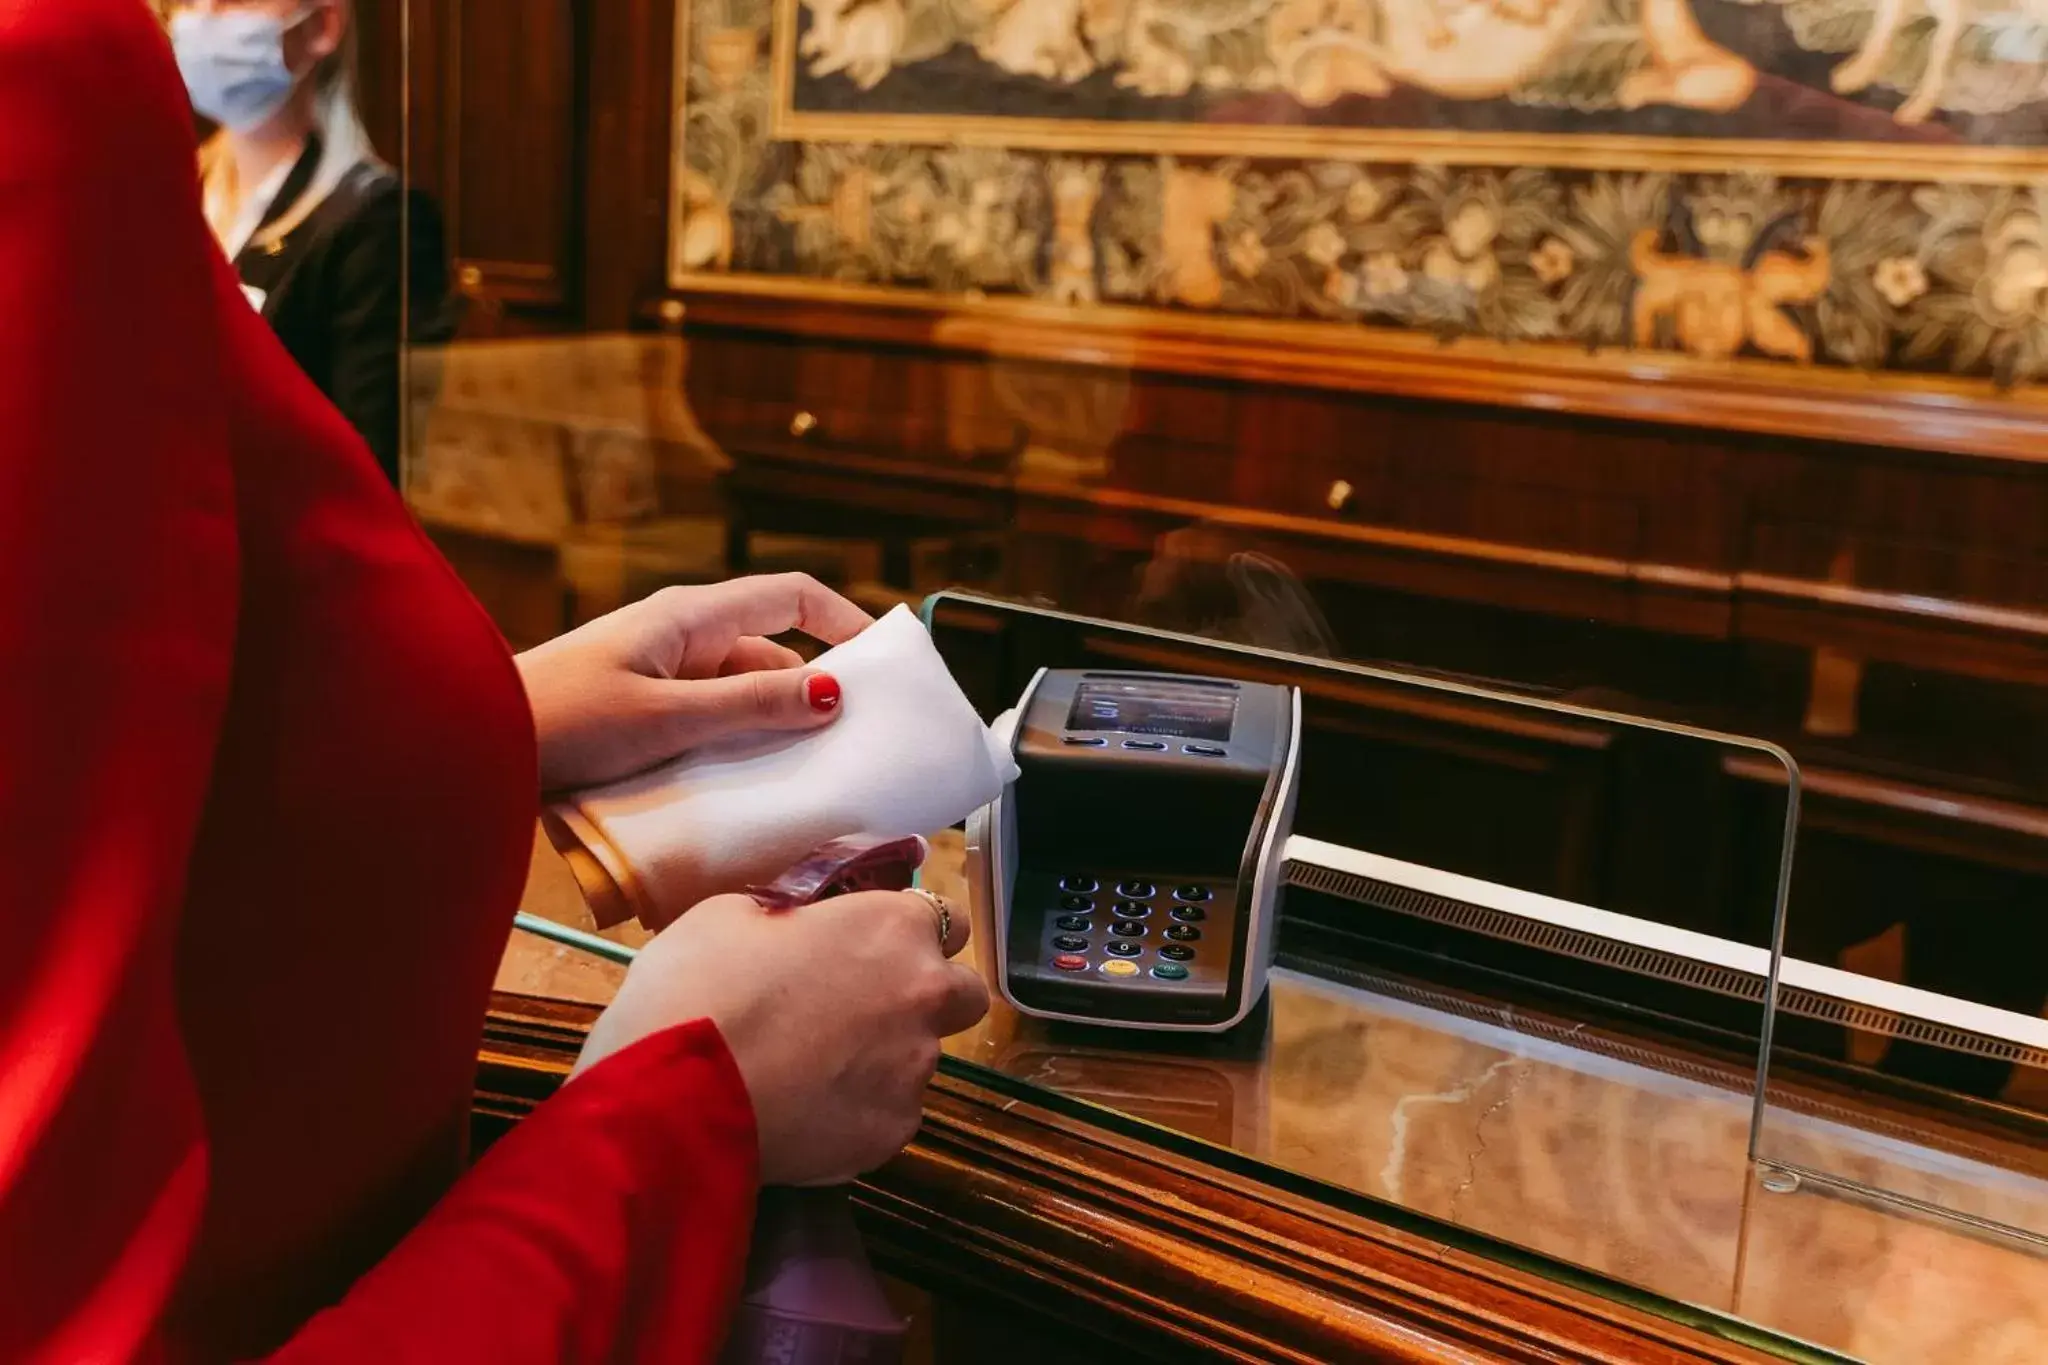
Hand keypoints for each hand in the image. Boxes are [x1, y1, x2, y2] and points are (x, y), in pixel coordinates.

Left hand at [516, 573, 873, 790]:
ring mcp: (660, 677)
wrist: (471, 746)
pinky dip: (735, 751)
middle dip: (813, 697)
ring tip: (809, 779)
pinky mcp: (642, 715)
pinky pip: (708, 726)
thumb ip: (749, 706)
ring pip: (740, 699)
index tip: (884, 661)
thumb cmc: (560, 719)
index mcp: (689, 618)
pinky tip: (749, 790)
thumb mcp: (666, 716)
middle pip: (770, 658)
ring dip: (772, 734)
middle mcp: (680, 639)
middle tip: (855, 746)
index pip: (789, 596)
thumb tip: (831, 693)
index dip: (842, 619)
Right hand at [572, 889, 988, 1185]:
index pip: (947, 918)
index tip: (876, 944)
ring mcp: (914, 1071)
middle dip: (927, 996)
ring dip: (886, 1057)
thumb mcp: (734, 913)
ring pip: (921, 1058)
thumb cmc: (698, 985)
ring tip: (813, 1069)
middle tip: (864, 1006)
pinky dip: (858, 1111)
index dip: (911, 932)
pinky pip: (888, 1114)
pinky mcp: (891, 1134)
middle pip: (963, 993)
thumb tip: (806, 924)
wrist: (673, 1095)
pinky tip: (804, 1111)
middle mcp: (922, 995)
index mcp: (892, 927)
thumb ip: (797, 914)